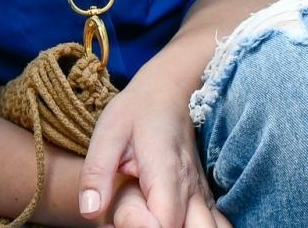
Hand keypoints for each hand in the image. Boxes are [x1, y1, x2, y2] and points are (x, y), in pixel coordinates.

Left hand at [80, 75, 225, 227]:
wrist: (168, 92)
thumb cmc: (135, 112)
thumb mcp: (107, 134)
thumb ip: (96, 173)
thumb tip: (89, 210)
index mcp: (167, 172)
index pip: (166, 222)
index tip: (117, 223)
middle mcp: (192, 188)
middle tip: (138, 222)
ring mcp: (203, 194)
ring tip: (152, 220)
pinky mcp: (206, 197)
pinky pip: (218, 224)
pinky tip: (178, 224)